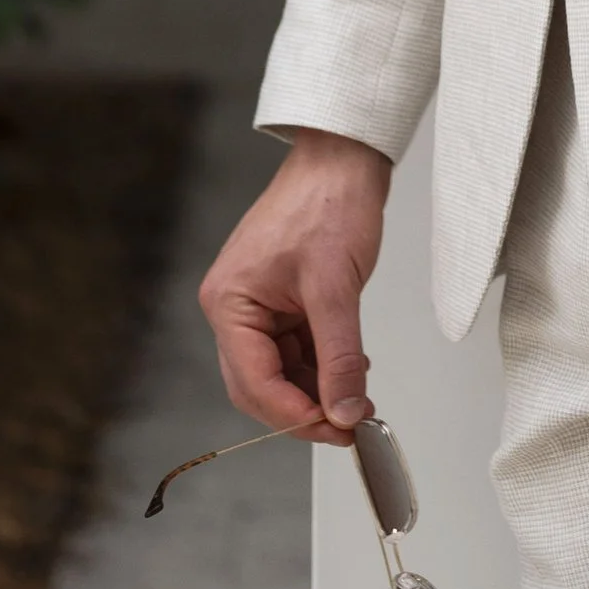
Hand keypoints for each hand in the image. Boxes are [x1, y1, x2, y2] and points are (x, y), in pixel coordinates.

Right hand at [198, 128, 392, 439]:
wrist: (343, 158)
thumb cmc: (327, 203)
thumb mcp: (336, 288)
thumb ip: (340, 357)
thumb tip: (345, 411)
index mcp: (229, 303)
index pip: (253, 382)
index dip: (294, 415)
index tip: (336, 430)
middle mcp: (235, 308)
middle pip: (262, 384)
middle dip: (306, 408)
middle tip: (350, 425)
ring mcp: (258, 305)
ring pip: (283, 371)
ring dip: (319, 389)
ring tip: (360, 399)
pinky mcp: (282, 300)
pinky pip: (298, 348)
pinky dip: (324, 364)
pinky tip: (354, 370)